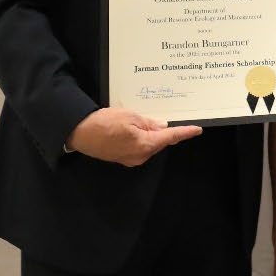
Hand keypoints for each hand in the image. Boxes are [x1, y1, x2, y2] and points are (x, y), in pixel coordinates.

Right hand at [65, 108, 200, 166]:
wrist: (79, 133)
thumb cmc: (103, 123)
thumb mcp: (130, 116)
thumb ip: (149, 123)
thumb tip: (162, 126)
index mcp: (145, 145)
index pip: (170, 137)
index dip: (184, 133)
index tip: (197, 130)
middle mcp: (140, 156)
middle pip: (160, 142)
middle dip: (166, 132)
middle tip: (171, 119)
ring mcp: (131, 159)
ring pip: (150, 145)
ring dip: (153, 134)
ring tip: (148, 120)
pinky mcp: (122, 158)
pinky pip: (139, 147)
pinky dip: (143, 138)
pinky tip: (138, 128)